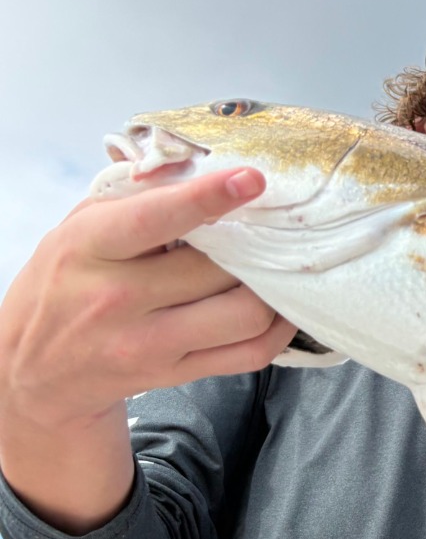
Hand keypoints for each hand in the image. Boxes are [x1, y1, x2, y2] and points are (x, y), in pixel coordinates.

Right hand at [0, 167, 296, 428]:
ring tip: (271, 267)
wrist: (34, 371)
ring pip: (244, 314)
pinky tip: (277, 308)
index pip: (153, 219)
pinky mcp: (173, 375)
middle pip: (216, 268)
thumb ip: (135, 195)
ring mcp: (145, 343)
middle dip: (252, 246)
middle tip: (268, 231)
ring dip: (270, 287)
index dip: (208, 197)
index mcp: (88, 247)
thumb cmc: (67, 283)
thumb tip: (198, 164)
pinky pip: (250, 354)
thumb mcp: (81, 228)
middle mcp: (114, 298)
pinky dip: (278, 328)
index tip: (250, 180)